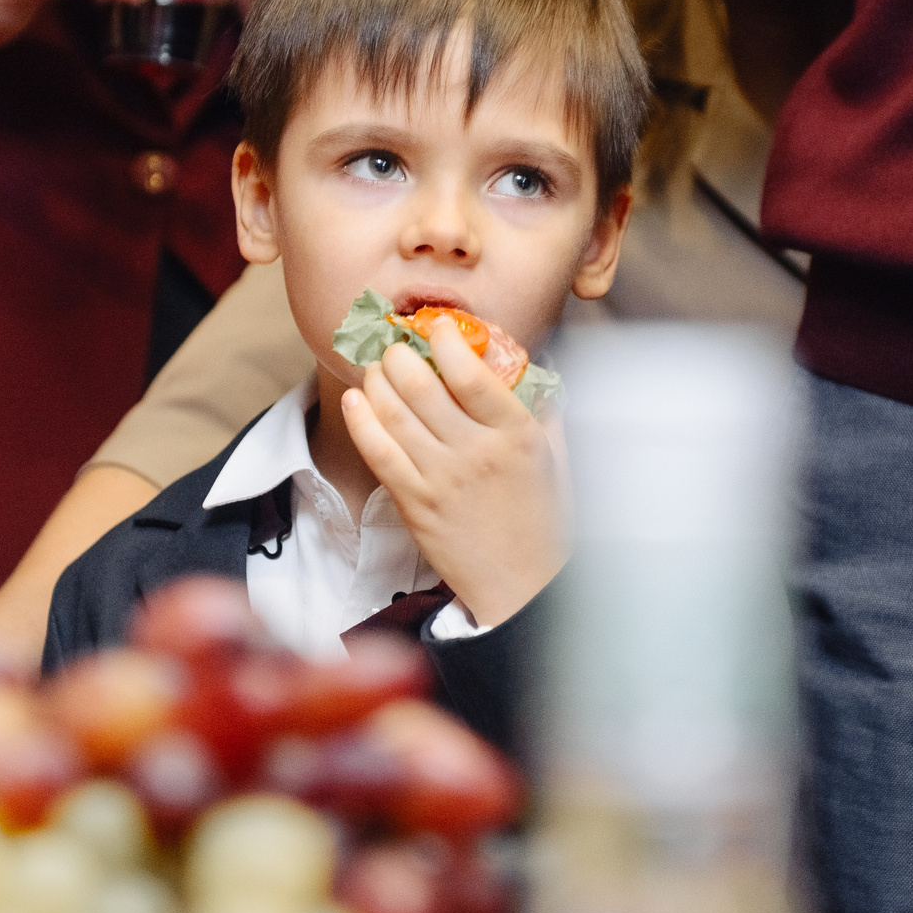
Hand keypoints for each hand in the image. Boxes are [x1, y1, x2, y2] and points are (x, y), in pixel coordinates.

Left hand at [341, 316, 563, 627]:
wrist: (523, 585)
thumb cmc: (543, 518)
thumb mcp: (557, 457)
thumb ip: (543, 410)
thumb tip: (525, 368)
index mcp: (516, 435)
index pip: (472, 373)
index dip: (446, 340)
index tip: (438, 327)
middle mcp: (476, 453)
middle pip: (422, 386)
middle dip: (400, 354)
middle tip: (396, 345)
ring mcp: (441, 479)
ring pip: (394, 413)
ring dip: (376, 380)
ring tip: (375, 366)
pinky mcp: (414, 504)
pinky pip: (378, 453)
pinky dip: (361, 420)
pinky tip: (355, 399)